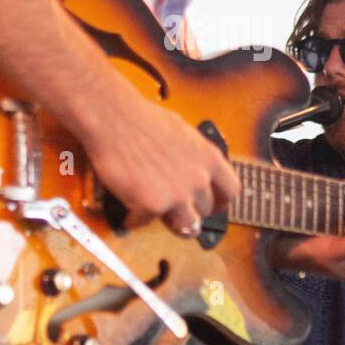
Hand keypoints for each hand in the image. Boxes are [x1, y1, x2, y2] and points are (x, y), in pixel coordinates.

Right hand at [85, 92, 239, 238]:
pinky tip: (130, 212)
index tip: (212, 205)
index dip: (220, 201)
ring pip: (186, 226)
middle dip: (191, 210)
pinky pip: (146, 222)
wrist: (114, 118)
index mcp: (209, 158)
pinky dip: (136, 219)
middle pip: (205, 210)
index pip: (230, 191)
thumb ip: (194, 157)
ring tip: (158, 217)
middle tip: (176, 209)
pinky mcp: (152, 205)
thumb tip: (195, 170)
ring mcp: (177, 195)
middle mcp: (198, 179)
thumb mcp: (183, 134)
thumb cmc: (142, 119)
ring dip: (172, 224)